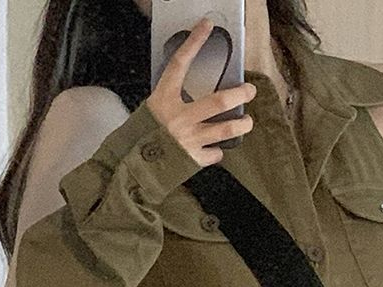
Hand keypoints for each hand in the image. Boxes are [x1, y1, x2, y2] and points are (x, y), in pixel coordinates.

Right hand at [146, 16, 255, 166]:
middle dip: (240, 94)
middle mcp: (179, 118)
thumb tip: (196, 95)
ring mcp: (188, 140)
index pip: (179, 64)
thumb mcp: (153, 108)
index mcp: (164, 99)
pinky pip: (215, 154)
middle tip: (250, 91)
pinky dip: (217, 151)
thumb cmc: (142, 135)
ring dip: (242, 124)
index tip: (207, 25)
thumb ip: (173, 100)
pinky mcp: (192, 160)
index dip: (194, 42)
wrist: (132, 166)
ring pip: (226, 130)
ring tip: (247, 122)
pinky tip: (216, 149)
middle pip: (219, 102)